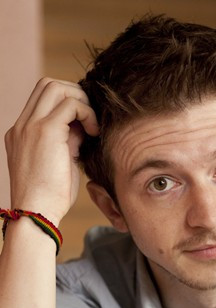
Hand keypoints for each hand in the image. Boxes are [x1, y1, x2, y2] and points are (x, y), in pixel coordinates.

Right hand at [4, 78, 98, 224]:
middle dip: (75, 95)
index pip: (42, 99)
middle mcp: (22, 125)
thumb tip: (82, 128)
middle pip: (47, 85)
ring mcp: (30, 126)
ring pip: (56, 87)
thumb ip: (68, 142)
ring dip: (80, 101)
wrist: (36, 214)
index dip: (67, 103)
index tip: (84, 124)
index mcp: (21, 133)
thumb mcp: (59, 164)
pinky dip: (86, 113)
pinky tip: (94, 132)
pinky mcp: (46, 131)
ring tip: (92, 127)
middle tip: (91, 119)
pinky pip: (70, 104)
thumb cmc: (50, 199)